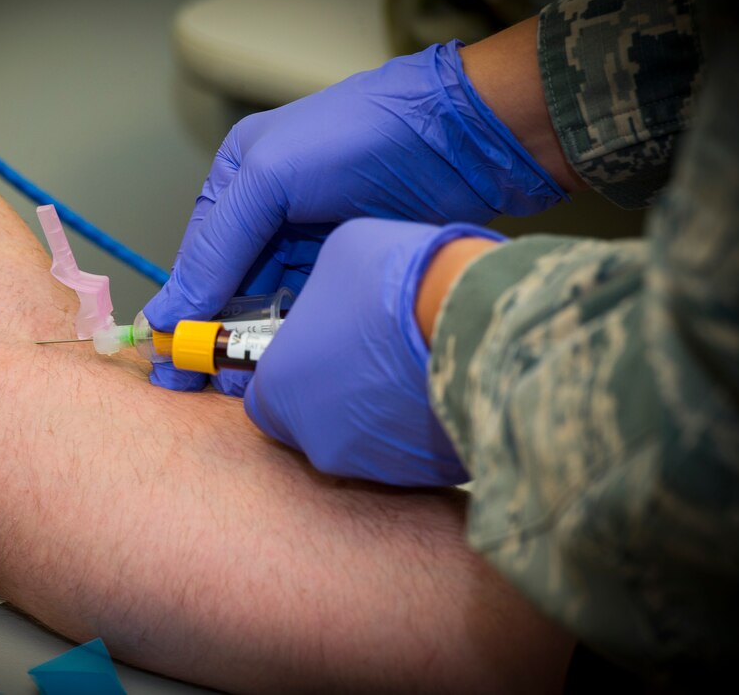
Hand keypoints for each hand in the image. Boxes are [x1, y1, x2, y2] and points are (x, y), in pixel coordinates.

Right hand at [145, 40, 562, 391]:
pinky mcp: (349, 264)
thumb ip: (219, 245)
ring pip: (268, 303)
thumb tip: (171, 313)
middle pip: (229, 286)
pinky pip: (309, 309)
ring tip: (242, 386)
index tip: (169, 363)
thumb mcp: (272, 177)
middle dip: (215, 334)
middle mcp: (268, 211)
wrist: (463, 138)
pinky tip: (285, 366)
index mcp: (239, 179)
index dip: (183, 309)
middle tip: (199, 387)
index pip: (198, 256)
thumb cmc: (362, 139)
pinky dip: (295, 336)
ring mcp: (311, 240)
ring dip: (254, 342)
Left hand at [243, 218, 503, 486]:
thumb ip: (320, 298)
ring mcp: (373, 467)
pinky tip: (439, 383)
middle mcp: (316, 441)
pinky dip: (421, 425)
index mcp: (280, 390)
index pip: (264, 399)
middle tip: (370, 354)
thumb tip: (332, 305)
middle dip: (337, 394)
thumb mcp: (335, 260)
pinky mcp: (426, 478)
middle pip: (315, 424)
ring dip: (380, 412)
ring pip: (367, 442)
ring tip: (412, 363)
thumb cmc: (393, 281)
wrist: (474, 319)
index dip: (291, 374)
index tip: (316, 352)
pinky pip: (415, 451)